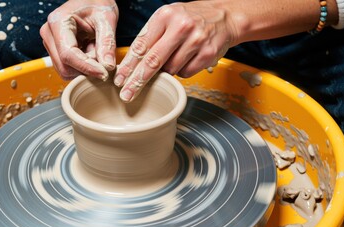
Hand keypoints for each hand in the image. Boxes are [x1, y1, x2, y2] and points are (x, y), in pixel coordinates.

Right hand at [40, 0, 118, 80]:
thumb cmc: (97, 3)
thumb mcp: (106, 19)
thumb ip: (107, 43)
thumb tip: (108, 67)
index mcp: (58, 22)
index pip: (68, 54)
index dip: (86, 68)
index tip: (104, 74)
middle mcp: (49, 33)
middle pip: (64, 66)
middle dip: (86, 69)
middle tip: (104, 61)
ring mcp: (50, 43)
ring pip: (65, 70)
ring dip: (84, 69)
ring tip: (96, 52)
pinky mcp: (55, 50)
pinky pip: (67, 68)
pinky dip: (81, 67)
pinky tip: (91, 53)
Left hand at [114, 2, 239, 101]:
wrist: (224, 16)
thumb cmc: (191, 18)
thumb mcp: (167, 18)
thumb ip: (150, 37)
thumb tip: (131, 64)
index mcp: (165, 16)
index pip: (141, 45)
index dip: (128, 65)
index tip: (119, 79)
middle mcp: (180, 26)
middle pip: (153, 61)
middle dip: (137, 81)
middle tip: (127, 94)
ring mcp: (196, 40)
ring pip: (170, 69)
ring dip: (166, 71)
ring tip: (174, 57)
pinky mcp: (207, 54)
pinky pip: (186, 73)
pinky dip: (182, 70)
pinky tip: (187, 58)